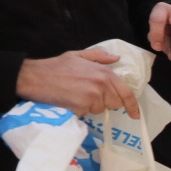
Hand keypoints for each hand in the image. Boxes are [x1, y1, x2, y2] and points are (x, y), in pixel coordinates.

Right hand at [16, 47, 139, 117]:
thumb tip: (116, 58)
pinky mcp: (82, 106)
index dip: (132, 106)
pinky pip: (86, 113)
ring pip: (100, 109)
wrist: (35, 76)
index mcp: (104, 72)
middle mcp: (102, 84)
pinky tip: (69, 100)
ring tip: (76, 95)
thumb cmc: (56, 66)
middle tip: (88, 94)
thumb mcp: (78, 55)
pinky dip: (79, 110)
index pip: (126, 92)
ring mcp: (92, 96)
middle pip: (114, 104)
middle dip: (105, 102)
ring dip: (91, 106)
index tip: (135, 115)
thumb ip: (99, 56)